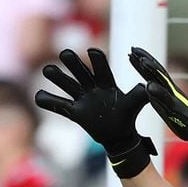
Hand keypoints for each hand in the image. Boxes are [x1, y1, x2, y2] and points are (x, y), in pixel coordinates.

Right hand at [36, 48, 155, 177]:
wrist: (119, 135)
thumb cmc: (127, 116)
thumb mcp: (135, 104)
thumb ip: (140, 95)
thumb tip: (149, 87)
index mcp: (107, 83)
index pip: (101, 69)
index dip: (97, 61)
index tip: (92, 51)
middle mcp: (92, 87)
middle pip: (81, 72)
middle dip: (73, 63)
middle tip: (65, 53)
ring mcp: (82, 99)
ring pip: (68, 85)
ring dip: (58, 77)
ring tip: (47, 69)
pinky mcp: (75, 112)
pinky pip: (60, 105)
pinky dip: (49, 101)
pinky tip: (38, 96)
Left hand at [128, 47, 187, 170]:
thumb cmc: (181, 118)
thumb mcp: (165, 104)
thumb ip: (157, 94)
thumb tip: (146, 86)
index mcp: (166, 89)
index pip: (153, 72)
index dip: (143, 61)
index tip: (132, 52)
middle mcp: (170, 89)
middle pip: (157, 70)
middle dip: (145, 59)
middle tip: (132, 49)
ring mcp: (173, 97)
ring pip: (162, 80)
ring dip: (151, 70)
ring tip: (141, 60)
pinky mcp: (176, 107)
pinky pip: (166, 98)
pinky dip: (157, 91)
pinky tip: (148, 85)